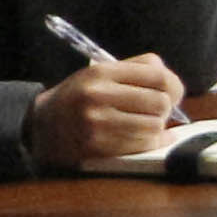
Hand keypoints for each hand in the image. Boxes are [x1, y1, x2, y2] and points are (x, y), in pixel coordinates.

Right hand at [26, 53, 185, 167]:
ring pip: (154, 126)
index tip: (174, 93)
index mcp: (102, 73)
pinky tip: (144, 138)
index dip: (175, 86)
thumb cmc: (80, 96)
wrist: (41, 125)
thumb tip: (173, 85)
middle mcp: (98, 96)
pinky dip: (149, 142)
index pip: (158, 76)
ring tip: (145, 123)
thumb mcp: (102, 72)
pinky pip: (140, 145)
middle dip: (166, 108)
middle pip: (160, 102)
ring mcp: (96, 123)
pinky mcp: (96, 146)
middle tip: (157, 111)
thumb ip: (139, 69)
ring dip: (157, 127)